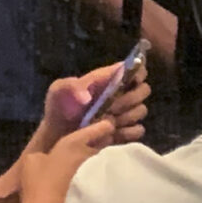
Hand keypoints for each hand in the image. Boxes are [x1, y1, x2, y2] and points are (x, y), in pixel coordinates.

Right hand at [18, 116, 117, 202]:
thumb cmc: (39, 180)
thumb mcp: (33, 159)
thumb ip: (45, 154)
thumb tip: (48, 158)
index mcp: (74, 143)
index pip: (97, 129)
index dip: (104, 126)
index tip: (109, 124)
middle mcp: (89, 154)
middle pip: (105, 144)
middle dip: (104, 142)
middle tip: (99, 142)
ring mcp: (95, 172)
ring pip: (103, 160)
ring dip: (100, 160)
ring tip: (94, 162)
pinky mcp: (97, 188)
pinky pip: (101, 174)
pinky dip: (99, 174)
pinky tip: (91, 179)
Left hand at [33, 56, 149, 152]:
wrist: (57, 135)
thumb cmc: (59, 107)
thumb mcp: (58, 91)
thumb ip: (71, 86)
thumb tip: (87, 97)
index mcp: (108, 78)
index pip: (135, 67)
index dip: (137, 72)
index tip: (130, 81)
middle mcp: (120, 93)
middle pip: (144, 90)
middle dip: (130, 98)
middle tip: (111, 107)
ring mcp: (124, 113)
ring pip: (141, 110)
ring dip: (128, 116)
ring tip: (107, 121)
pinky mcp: (124, 132)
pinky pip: (138, 131)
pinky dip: (128, 132)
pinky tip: (112, 133)